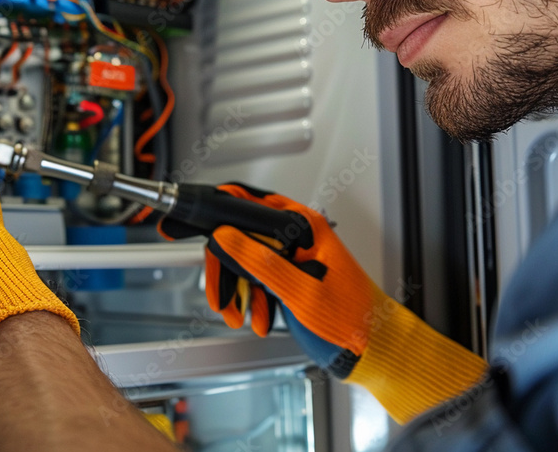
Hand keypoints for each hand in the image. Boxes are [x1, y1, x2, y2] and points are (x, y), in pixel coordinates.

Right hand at [160, 183, 486, 421]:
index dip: (212, 213)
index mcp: (303, 226)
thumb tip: (226, 235)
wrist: (374, 350)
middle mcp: (297, 234)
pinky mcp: (292, 275)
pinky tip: (256, 318)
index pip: (246, 207)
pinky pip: (258, 278)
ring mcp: (293, 255)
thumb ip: (261, 261)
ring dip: (238, 290)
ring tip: (240, 316)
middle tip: (216, 295)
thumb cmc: (352, 320)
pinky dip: (250, 299)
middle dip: (225, 270)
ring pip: (246, 260)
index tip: (182, 218)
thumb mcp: (300, 292)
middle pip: (240, 235)